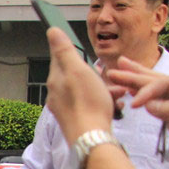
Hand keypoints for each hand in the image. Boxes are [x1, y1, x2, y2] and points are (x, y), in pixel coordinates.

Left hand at [43, 27, 114, 143]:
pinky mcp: (77, 118)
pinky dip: (104, 99)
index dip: (72, 51)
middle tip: (105, 73)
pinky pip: (91, 102)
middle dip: (93, 71)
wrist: (92, 137)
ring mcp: (67, 108)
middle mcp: (57, 94)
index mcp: (55, 80)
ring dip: (103, 85)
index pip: (59, 57)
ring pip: (86, 88)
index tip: (81, 51)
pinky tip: (115, 100)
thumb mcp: (77, 69)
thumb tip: (51, 31)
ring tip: (117, 87)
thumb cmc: (87, 103)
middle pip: (75, 74)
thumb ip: (64, 51)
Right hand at [107, 56, 168, 168]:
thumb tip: (148, 104)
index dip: (148, 91)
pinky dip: (142, 97)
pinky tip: (131, 92)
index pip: (168, 85)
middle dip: (136, 76)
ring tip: (120, 70)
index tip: (133, 104)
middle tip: (114, 71)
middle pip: (159, 82)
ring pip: (156, 90)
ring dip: (137, 81)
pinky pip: (155, 103)